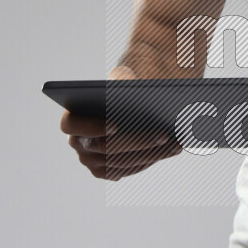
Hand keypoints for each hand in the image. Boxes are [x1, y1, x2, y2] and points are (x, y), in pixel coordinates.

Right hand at [60, 65, 182, 181]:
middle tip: (163, 134)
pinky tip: (174, 148)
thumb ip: (123, 79)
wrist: (128, 100)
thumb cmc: (122, 86)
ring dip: (152, 152)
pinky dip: (154, 157)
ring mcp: (92, 161)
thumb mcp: (123, 77)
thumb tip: (137, 88)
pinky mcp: (110, 170)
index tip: (115, 124)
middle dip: (137, 141)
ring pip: (122, 162)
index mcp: (71, 118)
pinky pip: (132, 167)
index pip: (70, 125)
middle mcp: (77, 144)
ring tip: (177, 141)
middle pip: (105, 148)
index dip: (90, 126)